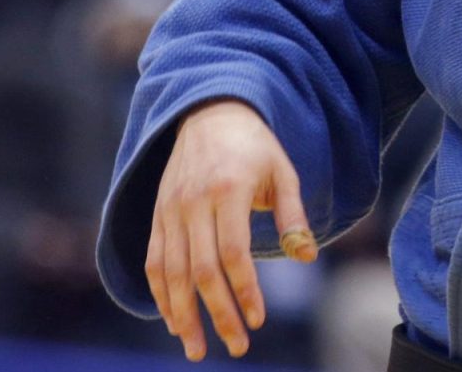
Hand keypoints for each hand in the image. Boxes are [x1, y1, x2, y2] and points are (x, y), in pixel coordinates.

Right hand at [147, 99, 316, 361]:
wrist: (209, 112)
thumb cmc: (255, 146)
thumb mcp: (283, 172)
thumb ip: (293, 216)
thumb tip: (307, 257)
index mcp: (229, 189)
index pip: (233, 253)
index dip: (244, 291)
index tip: (257, 321)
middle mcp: (193, 202)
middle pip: (200, 270)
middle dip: (217, 313)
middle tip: (237, 346)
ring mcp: (170, 209)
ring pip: (171, 273)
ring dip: (183, 315)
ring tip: (197, 348)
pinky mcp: (157, 214)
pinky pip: (154, 261)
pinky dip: (161, 294)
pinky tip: (174, 320)